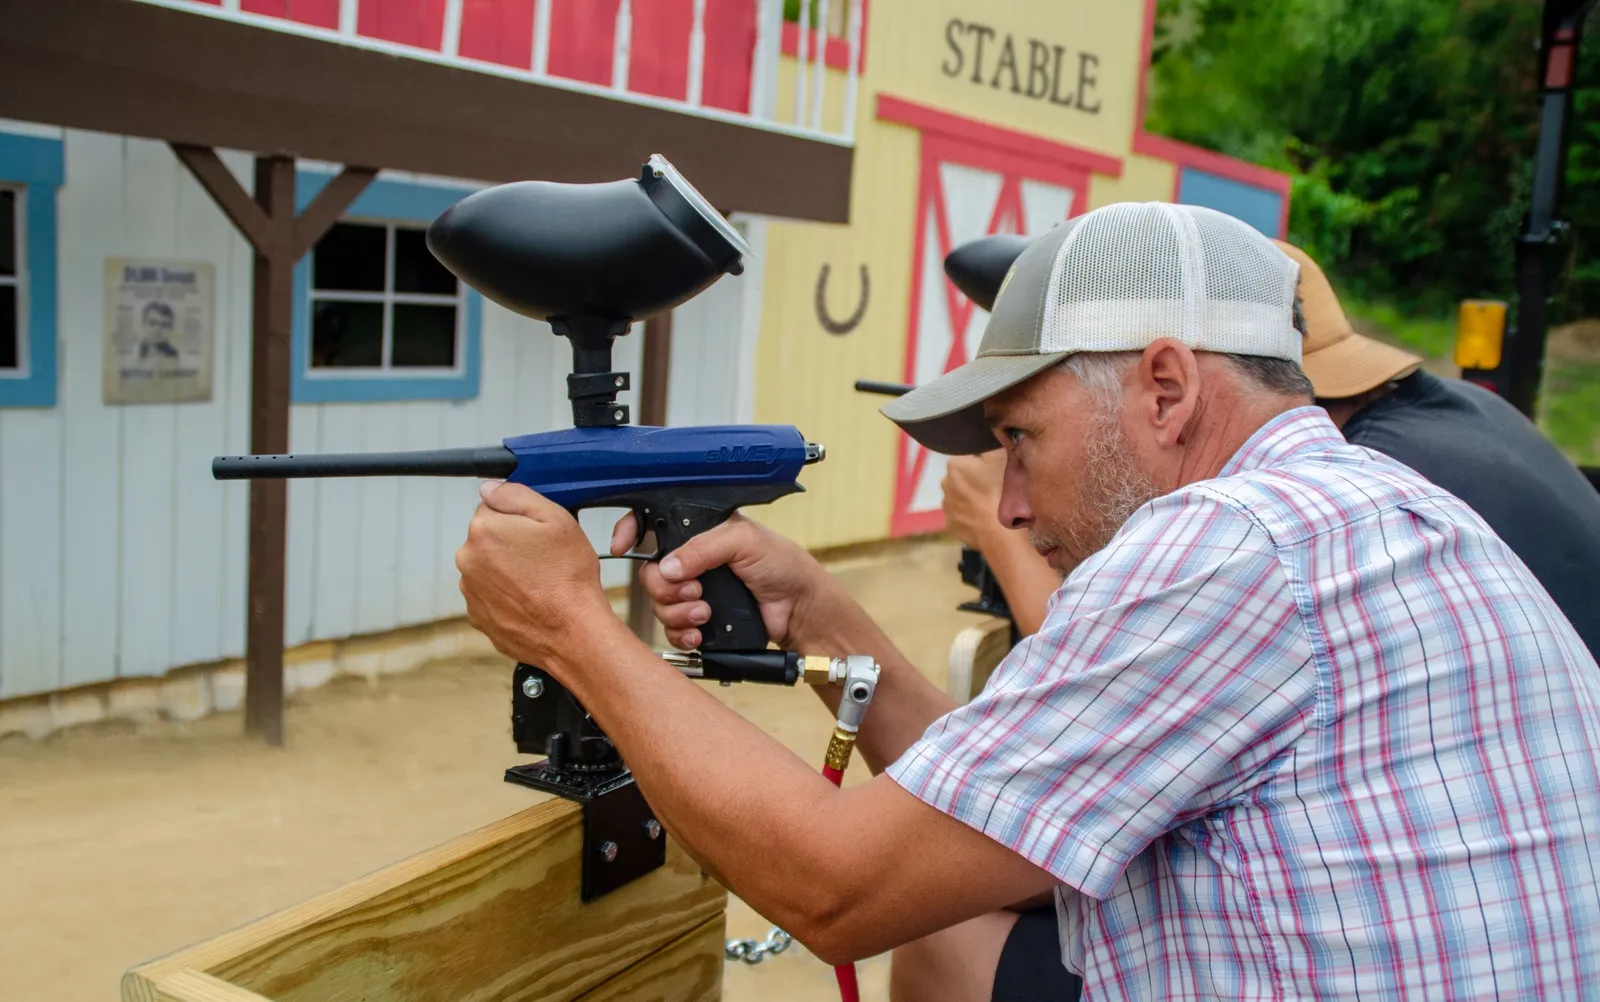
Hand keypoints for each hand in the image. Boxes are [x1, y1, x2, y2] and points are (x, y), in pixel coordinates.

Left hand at [457, 482, 619, 666]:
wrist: (572, 632)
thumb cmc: (568, 578)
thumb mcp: (557, 519)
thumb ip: (517, 495)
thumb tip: (489, 488)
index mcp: (484, 529)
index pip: (493, 506)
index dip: (520, 517)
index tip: (538, 533)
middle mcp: (468, 559)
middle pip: (488, 537)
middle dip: (511, 543)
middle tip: (543, 558)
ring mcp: (470, 590)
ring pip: (489, 566)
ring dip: (508, 570)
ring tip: (539, 582)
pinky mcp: (478, 615)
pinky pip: (491, 594)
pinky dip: (507, 595)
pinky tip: (531, 600)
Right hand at [611, 513, 836, 650]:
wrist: (799, 609)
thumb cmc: (782, 565)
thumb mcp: (743, 541)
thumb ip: (703, 548)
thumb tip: (669, 567)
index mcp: (699, 533)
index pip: (653, 526)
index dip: (632, 533)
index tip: (624, 546)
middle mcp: (693, 562)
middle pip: (651, 574)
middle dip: (666, 588)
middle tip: (694, 590)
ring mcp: (695, 593)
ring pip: (659, 605)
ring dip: (677, 612)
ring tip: (705, 612)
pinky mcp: (700, 621)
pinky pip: (672, 630)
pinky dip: (682, 632)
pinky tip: (699, 631)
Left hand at [941, 450, 1005, 548]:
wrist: (1001, 534)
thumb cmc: (1002, 493)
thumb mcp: (1003, 457)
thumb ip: (993, 441)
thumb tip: (991, 434)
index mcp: (954, 464)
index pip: (970, 455)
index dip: (985, 461)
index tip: (997, 470)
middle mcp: (945, 483)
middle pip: (965, 475)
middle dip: (978, 478)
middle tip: (997, 486)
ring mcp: (947, 506)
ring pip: (964, 495)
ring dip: (975, 497)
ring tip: (993, 503)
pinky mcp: (952, 525)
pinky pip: (964, 514)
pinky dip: (974, 514)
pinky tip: (987, 516)